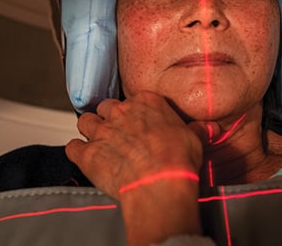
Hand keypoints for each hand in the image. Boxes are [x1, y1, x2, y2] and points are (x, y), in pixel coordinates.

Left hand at [65, 91, 204, 198]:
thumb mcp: (194, 139)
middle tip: (117, 132)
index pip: (134, 100)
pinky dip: (76, 151)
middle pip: (106, 107)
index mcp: (146, 102)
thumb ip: (197, 130)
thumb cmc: (177, 159)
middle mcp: (120, 112)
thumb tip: (209, 128)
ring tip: (97, 141)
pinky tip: (82, 156)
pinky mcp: (87, 154)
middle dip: (109, 118)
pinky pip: (72, 147)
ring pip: (85, 121)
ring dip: (89, 130)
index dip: (134, 112)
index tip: (139, 122)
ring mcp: (101, 132)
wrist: (159, 181)